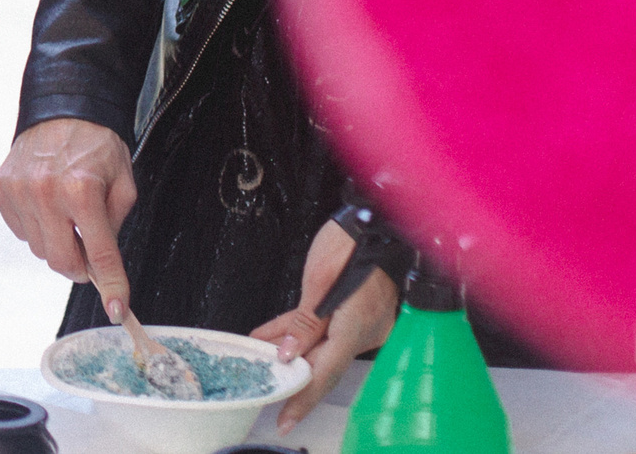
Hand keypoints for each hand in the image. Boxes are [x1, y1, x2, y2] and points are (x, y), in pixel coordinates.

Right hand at [0, 119, 138, 316]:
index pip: (100, 254)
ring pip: (38, 249)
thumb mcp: (123, 184)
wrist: (63, 110)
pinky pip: (20, 231)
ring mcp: (19, 190)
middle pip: (61, 262)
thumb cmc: (98, 147)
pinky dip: (36, 227)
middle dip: (79, 267)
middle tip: (87, 252)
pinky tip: (46, 204)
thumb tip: (102, 270)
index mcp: (83, 189)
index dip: (112, 287)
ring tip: (65, 214)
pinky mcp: (1, 188)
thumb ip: (114, 228)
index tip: (118, 311)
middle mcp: (46, 191)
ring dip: (56, 243)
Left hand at [250, 218, 400, 427]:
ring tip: (261, 357)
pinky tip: (273, 335)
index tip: (285, 417)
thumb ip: (305, 322)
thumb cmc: (350, 241)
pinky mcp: (356, 309)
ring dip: (293, 352)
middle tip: (270, 396)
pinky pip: (325, 326)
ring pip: (322, 345)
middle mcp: (363, 330)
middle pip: (324, 363)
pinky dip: (302, 332)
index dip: (303, 398)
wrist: (374, 219)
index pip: (325, 373)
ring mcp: (362, 320)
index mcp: (355, 326)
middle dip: (295, 379)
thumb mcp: (319, 280)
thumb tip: (290, 354)